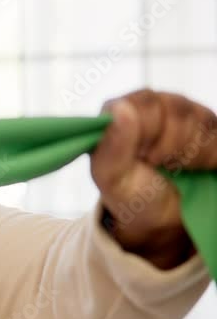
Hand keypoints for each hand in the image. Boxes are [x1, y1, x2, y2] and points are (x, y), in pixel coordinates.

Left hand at [91, 89, 216, 268]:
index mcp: (119, 110)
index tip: (144, 157)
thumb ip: (112, 144)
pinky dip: (207, 157)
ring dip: (189, 154)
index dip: (150, 133)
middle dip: (170, 146)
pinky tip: (192, 167)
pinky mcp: (204, 125)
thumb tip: (121, 108)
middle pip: (177, 108)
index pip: (146, 103)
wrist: (158, 215)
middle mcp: (150, 104)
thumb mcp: (111, 177)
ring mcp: (179, 111)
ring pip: (201, 120)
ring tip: (173, 168)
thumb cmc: (129, 192)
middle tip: (158, 165)